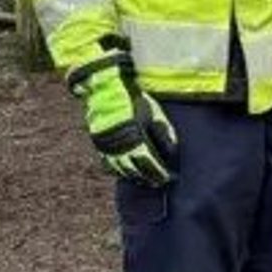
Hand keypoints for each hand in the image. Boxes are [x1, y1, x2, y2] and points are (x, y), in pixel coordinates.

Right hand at [68, 49, 177, 186]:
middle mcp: (119, 146)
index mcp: (135, 138)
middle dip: (149, 178)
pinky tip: (126, 173)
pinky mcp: (99, 145)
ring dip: (135, 177)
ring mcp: (107, 147)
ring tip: (145, 181)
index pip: (149, 163)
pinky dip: (118, 171)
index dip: (160, 172)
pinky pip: (108, 165)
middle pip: (135, 171)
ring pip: (121, 170)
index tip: (170, 177)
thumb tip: (172, 151)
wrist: (106, 90)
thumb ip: (163, 133)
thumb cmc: (134, 100)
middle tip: (160, 182)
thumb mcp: (154, 113)